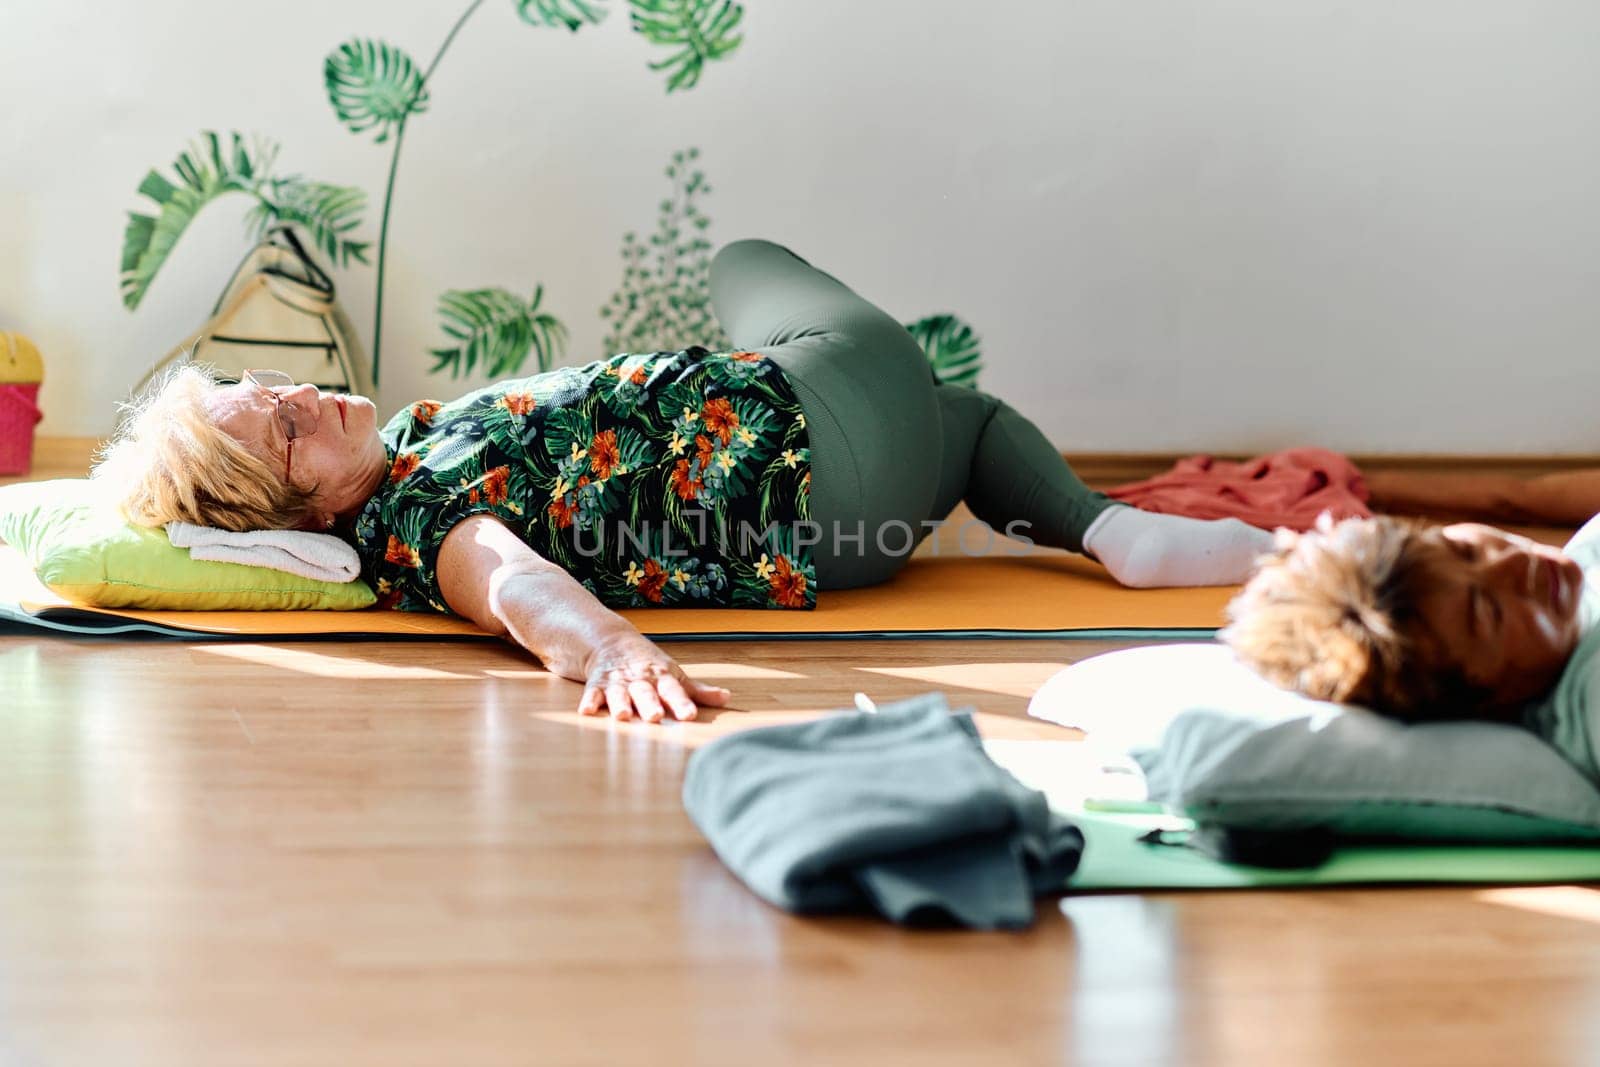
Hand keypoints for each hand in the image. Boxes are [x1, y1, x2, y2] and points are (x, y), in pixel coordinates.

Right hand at [577, 627, 730, 722]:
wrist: (613, 641)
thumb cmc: (650, 665)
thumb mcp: (675, 675)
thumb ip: (698, 691)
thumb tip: (727, 698)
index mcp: (662, 678)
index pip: (674, 691)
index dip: (682, 702)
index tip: (689, 715)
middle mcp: (641, 680)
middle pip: (646, 693)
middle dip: (649, 704)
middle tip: (654, 717)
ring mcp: (618, 682)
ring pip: (619, 694)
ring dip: (620, 704)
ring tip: (622, 716)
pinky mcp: (598, 684)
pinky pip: (593, 693)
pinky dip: (589, 702)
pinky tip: (586, 712)